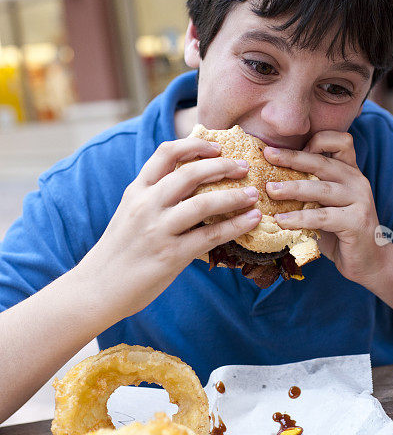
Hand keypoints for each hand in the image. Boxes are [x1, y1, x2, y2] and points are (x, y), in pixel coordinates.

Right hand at [80, 137, 260, 318]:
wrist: (97, 288)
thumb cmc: (119, 252)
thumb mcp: (130, 214)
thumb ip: (154, 197)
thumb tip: (192, 185)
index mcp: (137, 191)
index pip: (166, 153)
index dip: (195, 145)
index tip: (217, 146)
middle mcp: (146, 205)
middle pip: (190, 173)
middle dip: (222, 166)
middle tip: (244, 167)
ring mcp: (158, 230)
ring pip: (204, 204)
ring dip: (234, 196)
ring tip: (253, 194)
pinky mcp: (170, 255)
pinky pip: (210, 236)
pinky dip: (236, 226)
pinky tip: (252, 221)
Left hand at [264, 132, 383, 285]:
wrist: (369, 261)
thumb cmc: (340, 233)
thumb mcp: (325, 205)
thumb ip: (310, 191)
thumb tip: (270, 182)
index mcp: (350, 172)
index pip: (341, 141)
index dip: (318, 140)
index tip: (292, 151)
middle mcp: (357, 181)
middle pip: (323, 162)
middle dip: (292, 158)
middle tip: (268, 156)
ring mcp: (360, 201)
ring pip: (322, 188)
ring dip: (293, 188)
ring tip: (270, 191)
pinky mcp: (356, 222)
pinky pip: (323, 217)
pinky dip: (300, 218)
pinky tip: (281, 221)